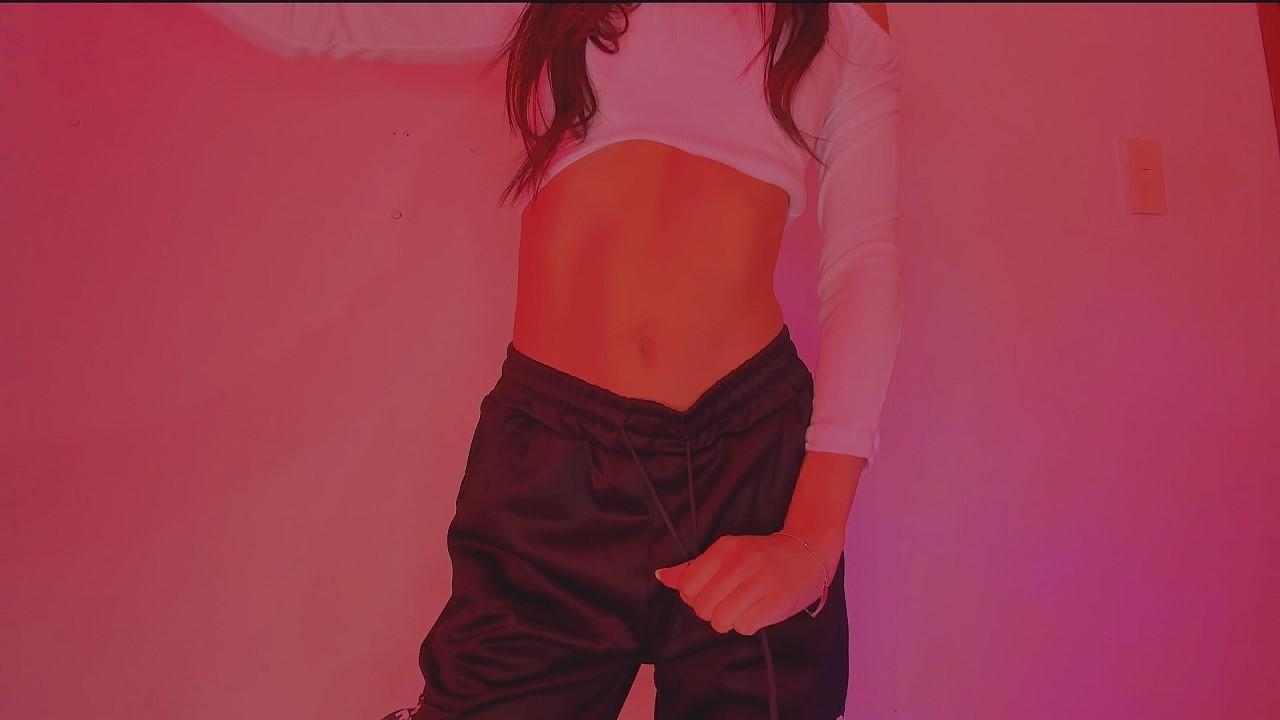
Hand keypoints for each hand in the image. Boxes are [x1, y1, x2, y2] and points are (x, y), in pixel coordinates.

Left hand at [653, 532, 828, 635]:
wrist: (808, 552)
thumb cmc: (762, 556)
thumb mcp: (727, 553)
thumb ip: (693, 568)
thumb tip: (662, 576)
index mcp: (725, 548)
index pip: (687, 587)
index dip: (696, 598)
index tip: (712, 594)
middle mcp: (741, 562)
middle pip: (702, 608)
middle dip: (713, 612)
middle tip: (730, 603)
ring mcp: (761, 581)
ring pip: (722, 620)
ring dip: (730, 621)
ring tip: (744, 608)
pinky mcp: (778, 601)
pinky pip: (745, 627)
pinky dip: (749, 625)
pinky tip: (758, 611)